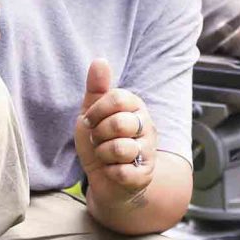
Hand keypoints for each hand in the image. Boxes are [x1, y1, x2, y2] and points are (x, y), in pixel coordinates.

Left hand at [73, 58, 158, 202]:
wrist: (107, 180)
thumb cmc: (101, 142)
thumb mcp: (93, 113)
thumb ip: (96, 88)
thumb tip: (100, 60)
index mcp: (136, 107)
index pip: (116, 98)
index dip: (96, 111)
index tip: (90, 121)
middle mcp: (147, 126)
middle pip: (118, 123)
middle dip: (99, 135)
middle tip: (99, 140)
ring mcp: (148, 151)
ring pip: (119, 149)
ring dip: (103, 155)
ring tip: (106, 156)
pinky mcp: (144, 175)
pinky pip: (121, 171)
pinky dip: (109, 172)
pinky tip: (113, 171)